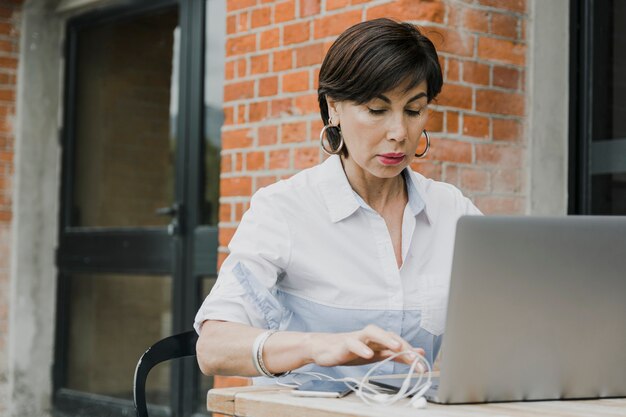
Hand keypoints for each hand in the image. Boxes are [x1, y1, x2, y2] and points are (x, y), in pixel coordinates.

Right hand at [308, 324, 424, 366]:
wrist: (325, 349)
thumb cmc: (351, 350)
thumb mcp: (376, 355)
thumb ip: (397, 354)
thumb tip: (419, 354)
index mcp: (378, 340)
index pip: (398, 343)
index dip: (410, 353)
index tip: (422, 366)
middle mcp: (370, 337)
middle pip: (388, 334)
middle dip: (403, 345)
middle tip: (415, 357)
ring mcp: (357, 338)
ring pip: (372, 332)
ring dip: (385, 338)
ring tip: (397, 346)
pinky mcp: (344, 344)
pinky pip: (353, 343)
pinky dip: (361, 347)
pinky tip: (368, 354)